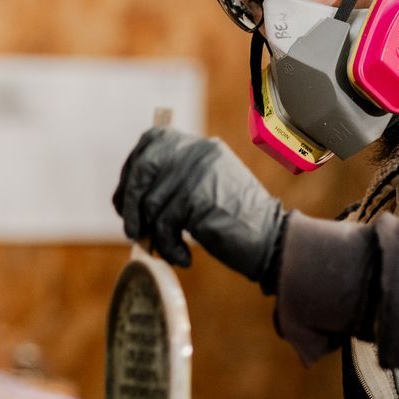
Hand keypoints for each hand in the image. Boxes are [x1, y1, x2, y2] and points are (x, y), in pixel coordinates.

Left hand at [113, 127, 285, 281]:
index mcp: (200, 146)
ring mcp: (197, 173)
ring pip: (150, 202)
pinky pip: (163, 224)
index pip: (152, 141)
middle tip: (133, 229)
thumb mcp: (206, 188)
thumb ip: (176, 181)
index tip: (126, 199)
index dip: (132, 170)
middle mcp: (198, 152)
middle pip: (142, 168)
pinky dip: (168, 246)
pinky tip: (182, 257)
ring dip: (153, 233)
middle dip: (129, 201)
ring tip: (170, 248)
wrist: (272, 240)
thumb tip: (128, 194)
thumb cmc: (236, 223)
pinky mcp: (196, 197)